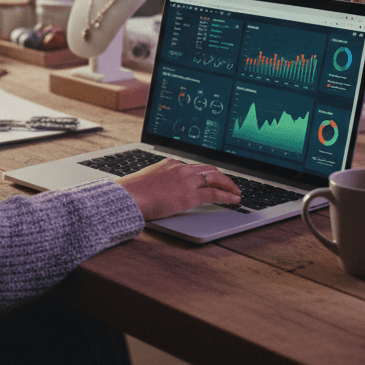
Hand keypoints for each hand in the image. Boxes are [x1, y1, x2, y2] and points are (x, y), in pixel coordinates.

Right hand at [116, 160, 241, 221]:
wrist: (127, 197)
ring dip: (228, 184)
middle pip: (208, 169)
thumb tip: (158, 191)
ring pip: (215, 178)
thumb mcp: (145, 182)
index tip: (210, 179)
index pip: (193, 167)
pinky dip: (227, 196)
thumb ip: (157, 183)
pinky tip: (234, 200)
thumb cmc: (131, 193)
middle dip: (222, 176)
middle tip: (230, 183)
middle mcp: (180, 168)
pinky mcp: (190, 195)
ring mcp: (186, 180)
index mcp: (169, 163)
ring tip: (236, 192)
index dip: (205, 174)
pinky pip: (215, 194)